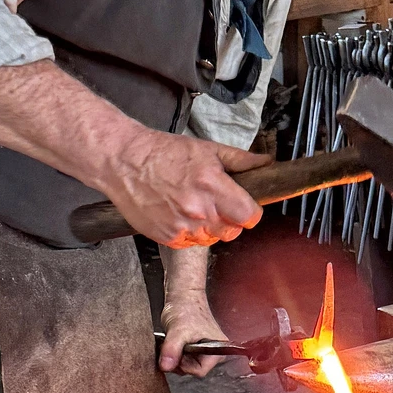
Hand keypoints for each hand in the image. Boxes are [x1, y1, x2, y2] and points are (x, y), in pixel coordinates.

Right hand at [101, 129, 272, 246]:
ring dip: (212, 227)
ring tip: (198, 206)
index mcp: (213, 186)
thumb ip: (241, 160)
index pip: (249, 216)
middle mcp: (199, 211)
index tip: (247, 206)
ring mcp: (182, 227)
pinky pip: (191, 243)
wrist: (126, 162)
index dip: (251, 211)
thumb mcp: (208, 149)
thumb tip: (267, 163)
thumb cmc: (166, 153)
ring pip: (213, 239)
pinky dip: (192, 233)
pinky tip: (182, 214)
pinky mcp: (167, 237)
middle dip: (232, 219)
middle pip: (233, 231)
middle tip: (220, 203)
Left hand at [159, 296, 226, 376]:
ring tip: (172, 343)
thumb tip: (166, 366)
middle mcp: (214, 351)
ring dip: (175, 358)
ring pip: (186, 365)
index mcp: (218, 348)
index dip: (185, 366)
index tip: (176, 355)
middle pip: (193, 370)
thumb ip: (172, 349)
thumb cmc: (186, 309)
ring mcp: (204, 350)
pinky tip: (173, 343)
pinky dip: (174, 354)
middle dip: (179, 362)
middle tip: (173, 346)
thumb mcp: (178, 331)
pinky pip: (183, 359)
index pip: (200, 371)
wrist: (182, 297)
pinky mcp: (195, 348)